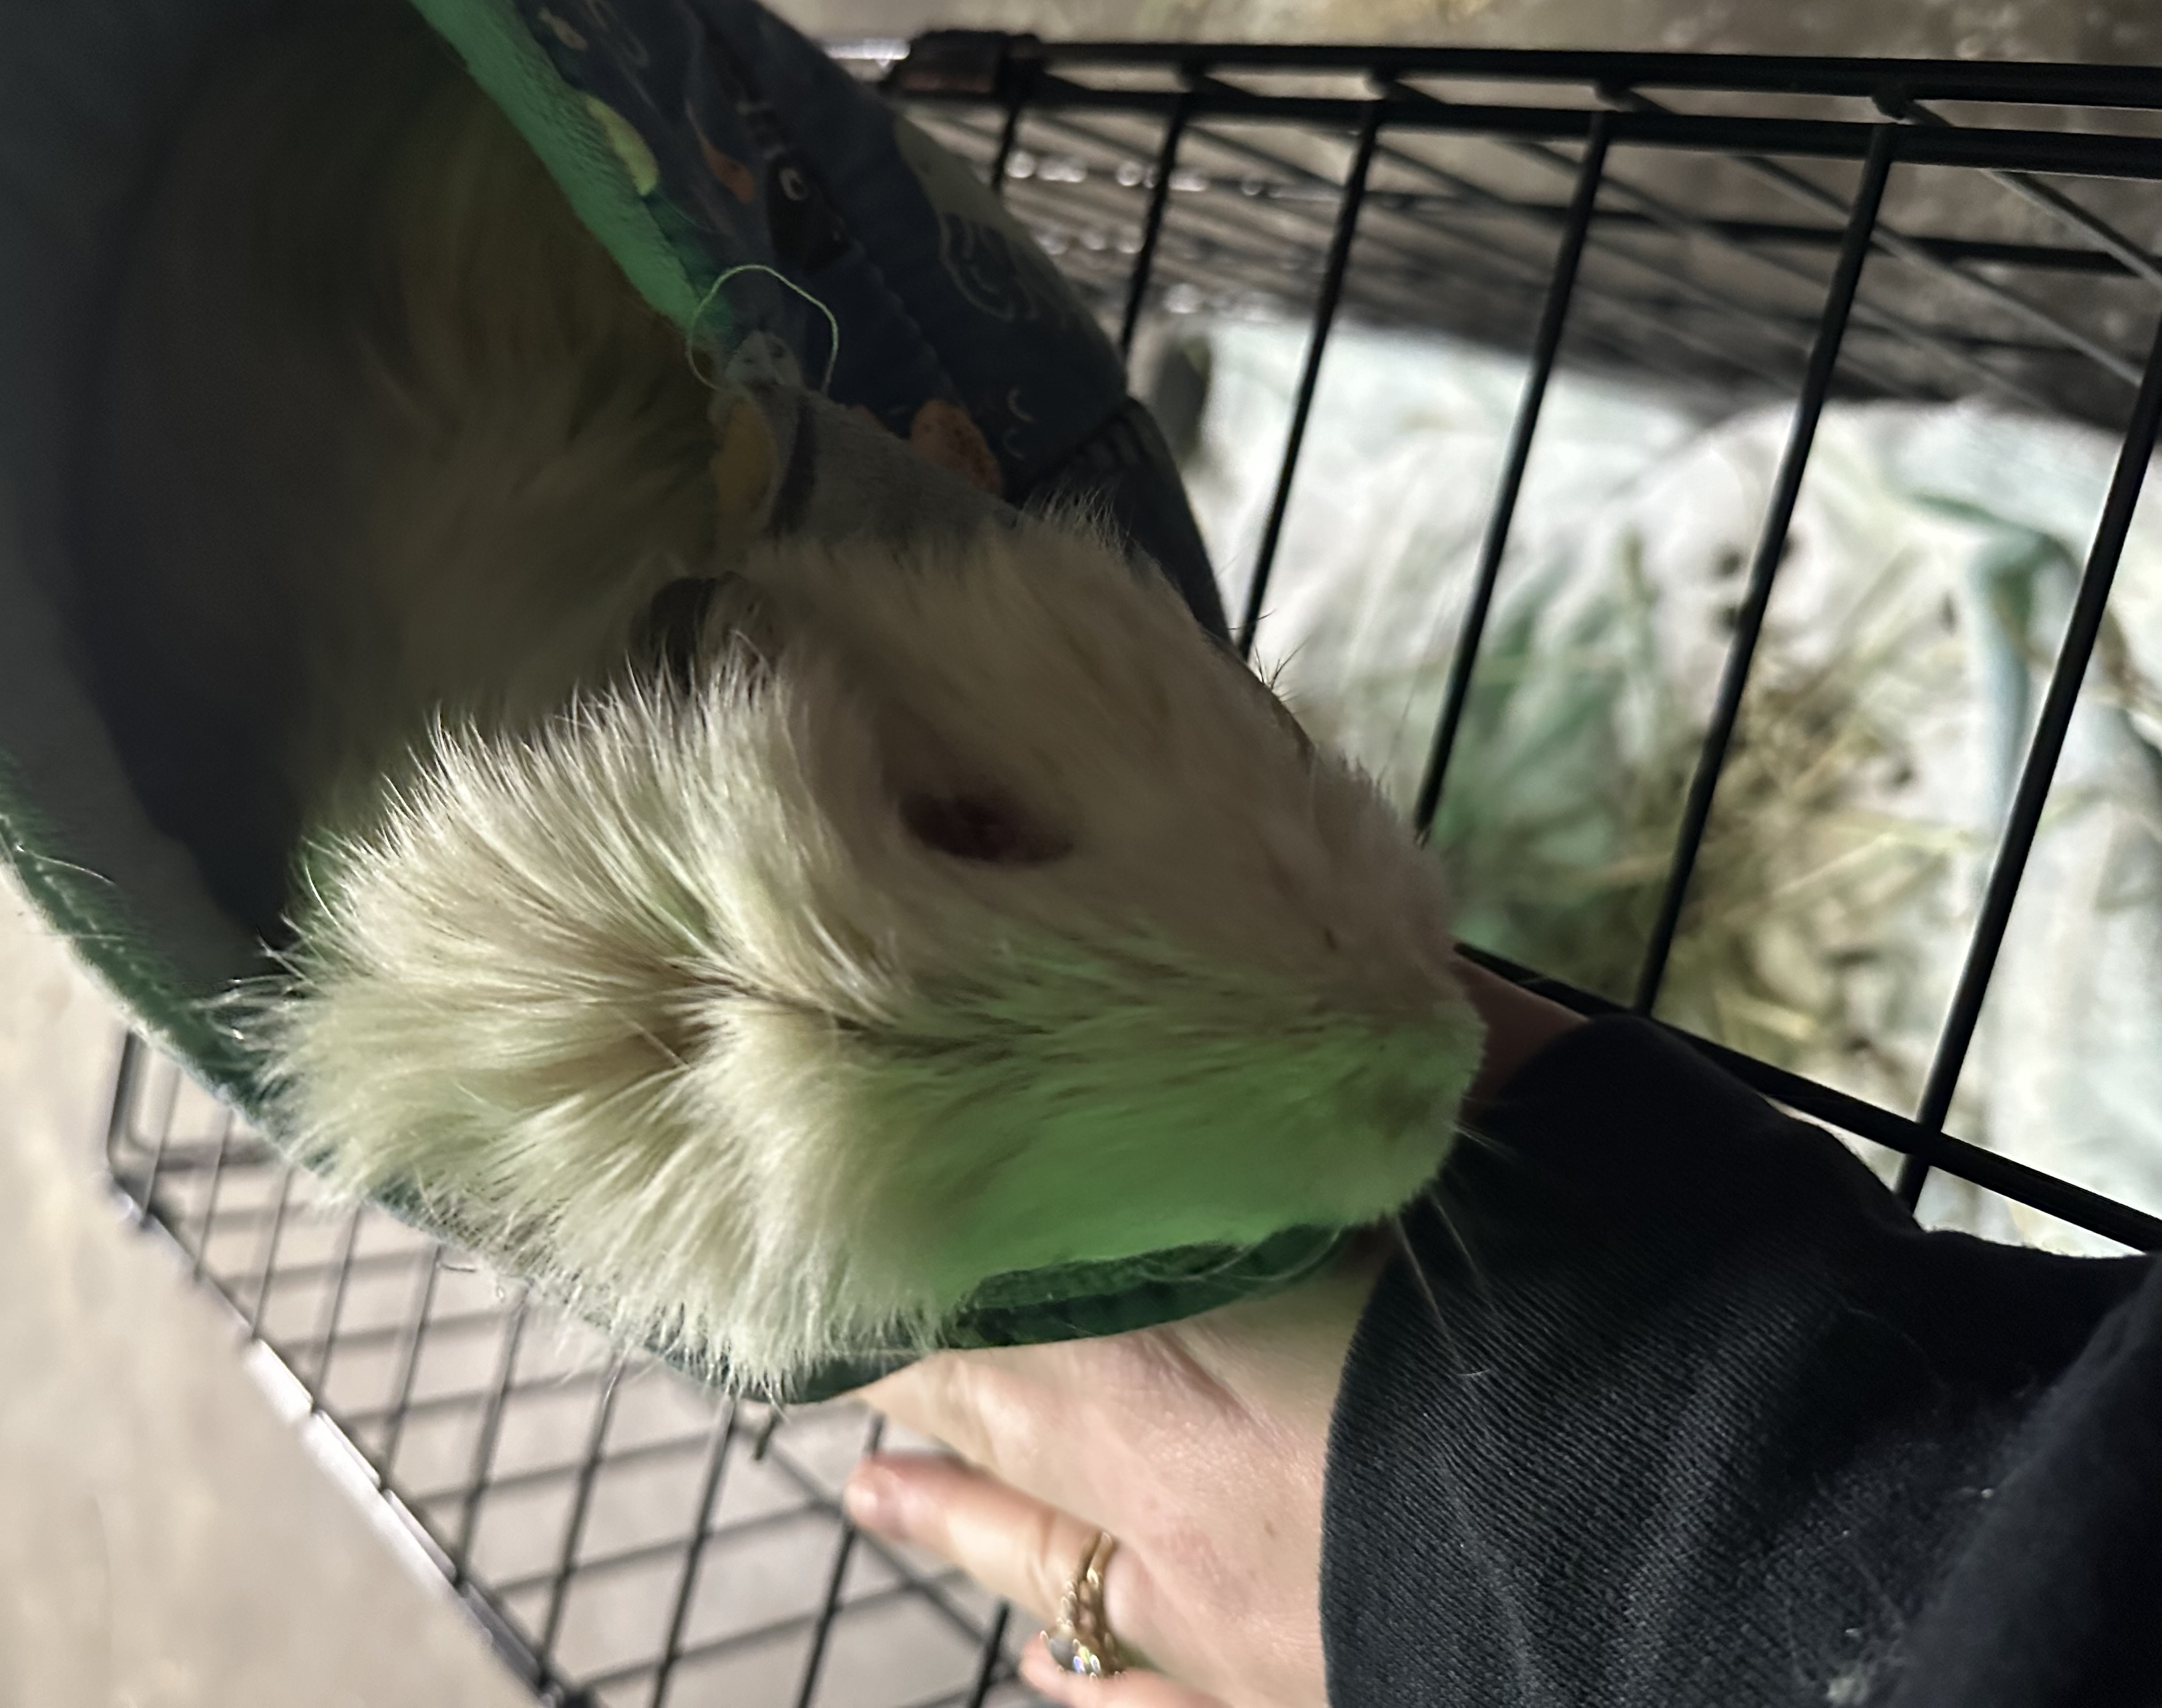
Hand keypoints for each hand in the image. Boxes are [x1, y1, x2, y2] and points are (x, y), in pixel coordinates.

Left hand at [841, 963, 1579, 1706]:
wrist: (1762, 1555)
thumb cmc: (1645, 1316)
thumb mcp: (1544, 1125)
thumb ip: (1430, 1046)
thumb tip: (1364, 951)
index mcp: (1200, 1315)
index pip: (1007, 1261)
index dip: (928, 1224)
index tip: (847, 1180)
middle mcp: (1172, 1470)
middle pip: (998, 1403)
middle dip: (914, 1365)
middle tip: (821, 1331)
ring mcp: (1225, 1608)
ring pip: (1040, 1553)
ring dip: (956, 1512)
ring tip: (871, 1491)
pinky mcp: (1293, 1695)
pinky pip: (1152, 1694)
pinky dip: (1091, 1674)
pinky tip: (1047, 1666)